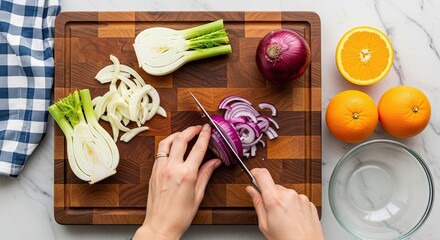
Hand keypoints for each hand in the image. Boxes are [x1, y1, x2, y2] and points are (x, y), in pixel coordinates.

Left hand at [133, 124, 220, 239]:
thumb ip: (205, 174)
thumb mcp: (198, 195)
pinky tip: (173, 146)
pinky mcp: (154, 171)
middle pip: (181, 139)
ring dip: (177, 134)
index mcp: (186, 174)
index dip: (204, 135)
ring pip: (167, 142)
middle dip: (191, 130)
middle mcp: (172, 168)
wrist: (160, 226)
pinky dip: (167, 145)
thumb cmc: (179, 216)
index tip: (208, 129)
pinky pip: (160, 152)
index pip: (198, 148)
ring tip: (184, 133)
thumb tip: (214, 162)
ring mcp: (161, 169)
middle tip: (198, 128)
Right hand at [246, 168, 323, 239]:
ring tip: (284, 219)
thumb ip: (257, 204)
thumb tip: (251, 191)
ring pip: (286, 193)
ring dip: (282, 202)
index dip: (255, 173)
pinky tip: (293, 219)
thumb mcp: (265, 225)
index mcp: (275, 200)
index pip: (263, 174)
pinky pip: (296, 199)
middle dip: (270, 196)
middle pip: (274, 186)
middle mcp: (290, 195)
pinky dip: (293, 206)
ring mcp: (301, 198)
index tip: (253, 175)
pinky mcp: (309, 203)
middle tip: (270, 212)